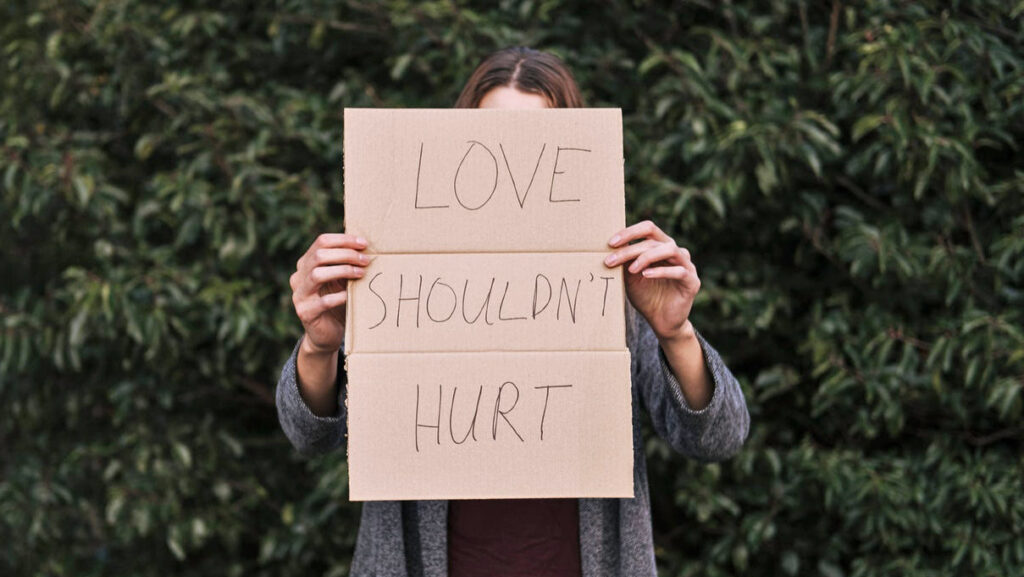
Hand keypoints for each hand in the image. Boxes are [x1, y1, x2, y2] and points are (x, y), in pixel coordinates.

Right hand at [289, 233, 369, 354]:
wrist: (326, 334)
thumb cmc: (338, 302)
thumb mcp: (341, 280)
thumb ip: (346, 264)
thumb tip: (366, 246)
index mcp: (306, 264)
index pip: (321, 242)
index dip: (344, 240)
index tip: (364, 244)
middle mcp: (299, 277)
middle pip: (319, 256)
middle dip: (346, 254)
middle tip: (366, 260)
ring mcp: (299, 295)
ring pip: (317, 274)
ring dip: (343, 271)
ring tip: (361, 273)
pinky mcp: (305, 313)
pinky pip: (323, 301)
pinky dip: (340, 296)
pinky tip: (351, 295)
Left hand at [604, 220, 700, 341]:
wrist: (661, 321)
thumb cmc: (646, 296)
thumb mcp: (631, 277)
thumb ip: (626, 262)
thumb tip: (611, 247)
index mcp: (661, 246)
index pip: (648, 229)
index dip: (630, 232)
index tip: (610, 243)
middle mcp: (676, 252)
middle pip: (655, 239)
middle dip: (631, 248)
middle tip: (612, 259)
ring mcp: (686, 265)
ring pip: (669, 250)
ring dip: (646, 257)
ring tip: (631, 269)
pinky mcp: (692, 281)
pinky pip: (679, 271)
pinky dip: (661, 271)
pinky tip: (646, 275)